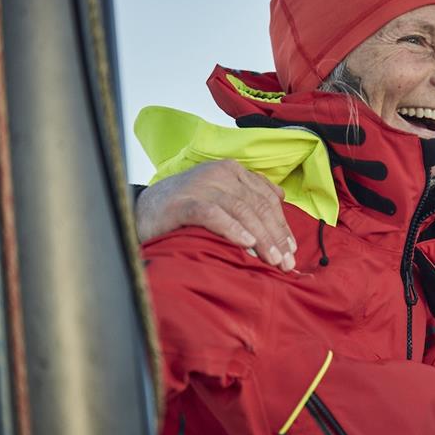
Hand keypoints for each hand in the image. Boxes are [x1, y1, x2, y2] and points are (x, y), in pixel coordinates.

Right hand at [135, 160, 296, 270]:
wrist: (143, 210)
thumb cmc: (187, 208)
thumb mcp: (221, 196)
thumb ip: (249, 194)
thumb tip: (281, 197)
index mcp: (233, 171)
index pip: (267, 198)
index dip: (282, 225)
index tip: (292, 249)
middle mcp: (220, 173)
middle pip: (258, 206)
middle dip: (276, 236)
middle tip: (286, 262)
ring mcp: (202, 185)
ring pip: (242, 211)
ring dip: (262, 238)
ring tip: (273, 260)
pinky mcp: (185, 202)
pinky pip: (215, 215)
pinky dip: (234, 229)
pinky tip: (248, 245)